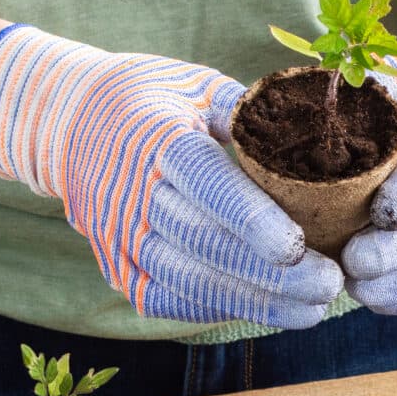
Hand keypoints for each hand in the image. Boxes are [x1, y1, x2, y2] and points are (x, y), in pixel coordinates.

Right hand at [0, 25, 341, 327]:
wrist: (67, 122)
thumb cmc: (152, 98)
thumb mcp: (198, 85)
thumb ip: (254, 114)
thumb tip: (324, 135)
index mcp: (157, 138)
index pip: (205, 183)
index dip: (251, 219)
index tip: (297, 247)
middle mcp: (131, 193)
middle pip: (205, 243)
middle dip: (270, 275)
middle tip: (329, 286)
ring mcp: (120, 237)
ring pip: (191, 282)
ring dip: (255, 302)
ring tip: (313, 310)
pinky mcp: (119, 269)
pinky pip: (173, 301)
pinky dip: (222, 309)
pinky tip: (270, 309)